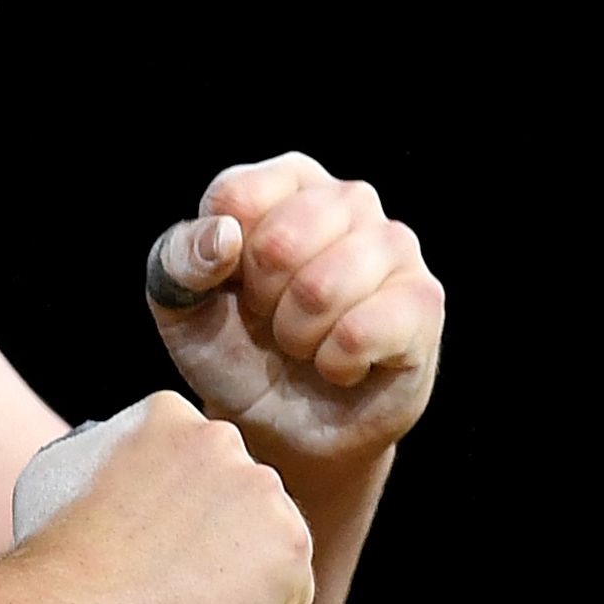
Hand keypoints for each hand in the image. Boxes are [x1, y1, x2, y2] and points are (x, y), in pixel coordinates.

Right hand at [16, 391, 315, 603]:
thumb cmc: (64, 559)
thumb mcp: (77, 474)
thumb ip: (120, 462)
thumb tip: (124, 479)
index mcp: (169, 415)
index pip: (202, 467)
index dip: (180, 512)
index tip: (148, 539)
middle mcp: (223, 438)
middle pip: (243, 501)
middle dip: (220, 538)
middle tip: (170, 574)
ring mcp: (261, 487)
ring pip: (272, 547)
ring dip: (243, 576)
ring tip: (188, 597)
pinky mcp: (290, 542)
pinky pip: (293, 596)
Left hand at [146, 153, 442, 475]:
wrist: (280, 423)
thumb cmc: (231, 346)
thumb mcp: (181, 304)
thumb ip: (180, 259)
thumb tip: (223, 236)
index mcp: (285, 181)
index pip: (237, 198)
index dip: (222, 261)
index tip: (232, 285)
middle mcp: (347, 198)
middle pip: (281, 242)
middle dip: (262, 301)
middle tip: (271, 320)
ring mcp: (394, 245)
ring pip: (322, 288)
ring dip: (296, 336)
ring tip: (303, 343)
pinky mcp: (423, 302)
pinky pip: (361, 331)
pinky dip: (333, 363)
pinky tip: (339, 365)